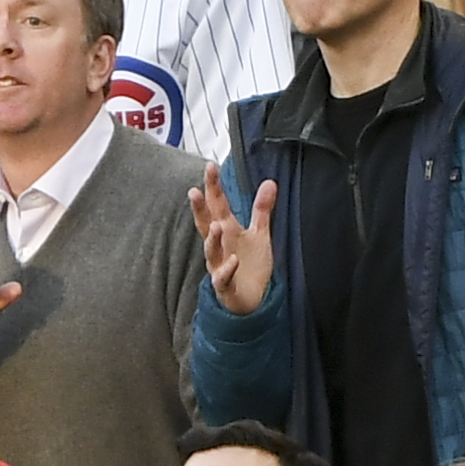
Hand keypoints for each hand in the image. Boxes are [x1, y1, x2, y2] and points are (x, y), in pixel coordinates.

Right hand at [190, 165, 276, 315]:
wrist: (251, 298)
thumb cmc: (250, 263)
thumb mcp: (259, 233)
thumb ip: (261, 209)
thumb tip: (269, 182)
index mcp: (227, 230)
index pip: (217, 205)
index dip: (213, 187)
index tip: (210, 167)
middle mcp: (219, 245)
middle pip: (206, 224)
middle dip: (200, 209)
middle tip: (195, 192)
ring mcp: (218, 265)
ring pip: (210, 251)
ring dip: (212, 239)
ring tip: (217, 225)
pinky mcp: (225, 285)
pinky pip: (222, 277)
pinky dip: (226, 269)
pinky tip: (233, 260)